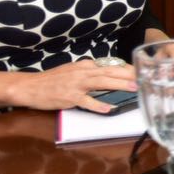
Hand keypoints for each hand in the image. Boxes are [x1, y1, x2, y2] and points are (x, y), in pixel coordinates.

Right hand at [7, 58, 136, 113]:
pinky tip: (109, 108)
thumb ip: (90, 72)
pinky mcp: (69, 97)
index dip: (126, 68)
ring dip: (119, 85)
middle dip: (128, 74)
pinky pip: (87, 101)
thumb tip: (107, 74)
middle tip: (143, 78)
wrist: (30, 86)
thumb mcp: (73, 71)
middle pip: (110, 72)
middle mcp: (82, 72)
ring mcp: (76, 84)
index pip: (110, 65)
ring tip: (133, 88)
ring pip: (102, 83)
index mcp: (85, 66)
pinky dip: (98, 105)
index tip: (140, 71)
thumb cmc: (52, 80)